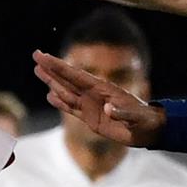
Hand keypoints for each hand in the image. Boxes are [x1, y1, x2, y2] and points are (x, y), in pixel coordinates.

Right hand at [32, 50, 164, 145]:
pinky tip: (50, 96)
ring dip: (52, 82)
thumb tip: (108, 109)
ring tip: (38, 71)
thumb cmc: (146, 121)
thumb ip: (123, 113)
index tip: (42, 56)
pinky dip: (60, 103)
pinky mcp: (91, 119)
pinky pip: (72, 109)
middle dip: (51, 69)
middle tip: (35, 55)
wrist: (150, 131)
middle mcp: (94, 95)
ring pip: (66, 92)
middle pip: (67, 80)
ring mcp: (91, 106)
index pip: (74, 75)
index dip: (57, 66)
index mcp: (102, 90)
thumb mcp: (137, 117)